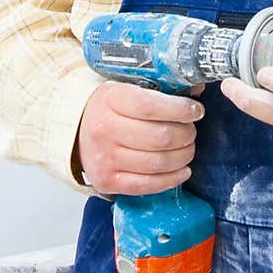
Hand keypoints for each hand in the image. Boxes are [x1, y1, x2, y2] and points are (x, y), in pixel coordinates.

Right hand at [75, 81, 204, 194]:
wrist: (76, 131)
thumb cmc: (109, 108)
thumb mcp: (126, 88)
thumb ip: (158, 89)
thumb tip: (196, 88)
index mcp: (110, 100)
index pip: (151, 106)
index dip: (180, 109)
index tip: (196, 110)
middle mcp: (104, 129)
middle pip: (160, 137)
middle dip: (186, 135)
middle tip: (191, 131)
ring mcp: (104, 158)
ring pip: (158, 162)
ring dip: (183, 156)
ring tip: (187, 148)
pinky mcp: (107, 181)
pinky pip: (148, 185)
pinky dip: (172, 179)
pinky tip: (182, 170)